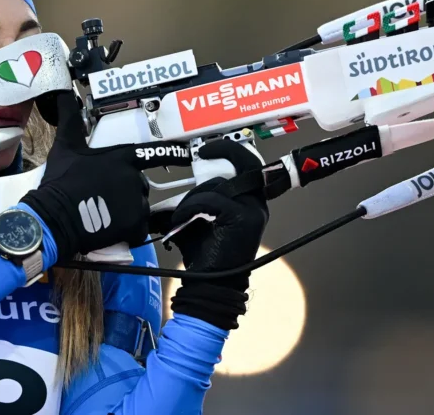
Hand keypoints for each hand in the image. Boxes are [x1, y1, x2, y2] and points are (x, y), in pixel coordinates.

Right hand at [21, 91, 190, 261]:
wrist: (53, 216)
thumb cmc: (60, 181)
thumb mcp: (65, 146)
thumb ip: (70, 120)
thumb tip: (63, 95)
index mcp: (123, 157)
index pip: (156, 153)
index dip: (176, 153)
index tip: (190, 153)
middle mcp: (134, 177)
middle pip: (140, 184)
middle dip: (125, 191)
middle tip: (102, 197)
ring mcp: (136, 202)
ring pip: (138, 207)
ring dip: (125, 211)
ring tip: (102, 213)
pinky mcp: (134, 224)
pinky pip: (137, 228)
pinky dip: (126, 229)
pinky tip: (108, 226)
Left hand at [167, 138, 269, 329]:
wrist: (209, 284)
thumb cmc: (205, 254)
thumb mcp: (201, 218)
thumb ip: (200, 199)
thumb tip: (176, 185)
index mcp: (250, 203)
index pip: (249, 166)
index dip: (232, 151)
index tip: (210, 149)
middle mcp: (257, 205)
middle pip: (242, 165)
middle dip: (224, 151)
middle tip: (204, 152)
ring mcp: (253, 211)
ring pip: (217, 185)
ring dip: (192, 198)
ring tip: (180, 216)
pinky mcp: (242, 218)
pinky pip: (210, 200)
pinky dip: (190, 208)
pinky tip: (181, 221)